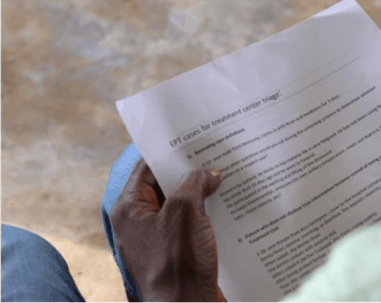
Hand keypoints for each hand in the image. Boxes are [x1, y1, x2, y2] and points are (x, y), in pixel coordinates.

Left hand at [110, 158, 226, 301]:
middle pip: (165, 185)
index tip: (191, 139)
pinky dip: (206, 213)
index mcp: (130, 209)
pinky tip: (228, 206)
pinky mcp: (176, 253)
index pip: (147, 168)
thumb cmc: (177, 264)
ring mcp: (158, 239)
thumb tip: (209, 173)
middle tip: (213, 155)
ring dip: (201, 193)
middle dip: (190, 172)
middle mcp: (140, 223)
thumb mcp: (185, 211)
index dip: (169, 152)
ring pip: (181, 205)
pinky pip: (190, 224)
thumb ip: (195, 183)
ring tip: (225, 177)